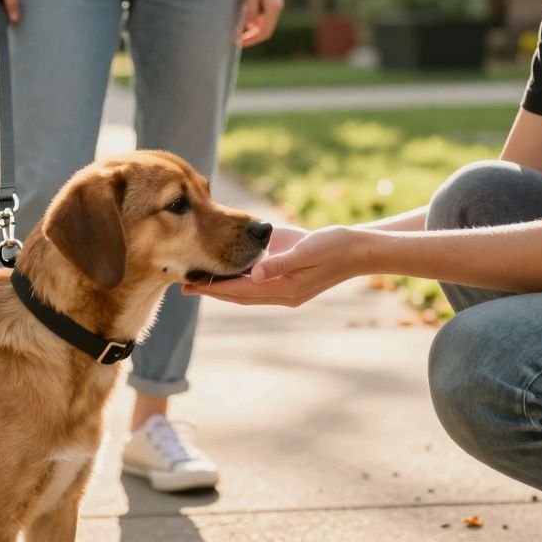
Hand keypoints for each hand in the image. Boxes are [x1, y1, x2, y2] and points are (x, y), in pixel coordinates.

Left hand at [182, 225, 360, 306]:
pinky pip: (257, 280)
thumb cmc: (334, 247)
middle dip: (213, 290)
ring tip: (198, 279)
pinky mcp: (287, 274)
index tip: (191, 286)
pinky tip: (226, 269)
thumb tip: (254, 274)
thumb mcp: (306, 252)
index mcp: (285, 289)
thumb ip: (279, 264)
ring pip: (246, 289)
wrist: (358, 248)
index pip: (242, 291)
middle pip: (239, 294)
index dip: (215, 288)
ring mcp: (285, 285)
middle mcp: (281, 292)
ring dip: (223, 285)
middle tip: (183, 284)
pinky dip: (239, 277)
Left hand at [236, 0, 282, 46]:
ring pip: (264, 25)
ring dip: (252, 31)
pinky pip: (263, 18)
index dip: (252, 40)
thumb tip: (249, 28)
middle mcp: (277, 8)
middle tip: (237, 41)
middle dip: (252, 37)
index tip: (239, 43)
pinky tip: (243, 23)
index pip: (265, 32)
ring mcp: (274, 6)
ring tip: (238, 34)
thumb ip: (251, 12)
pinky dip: (254, 23)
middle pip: (266, 31)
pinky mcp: (270, 2)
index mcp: (274, 8)